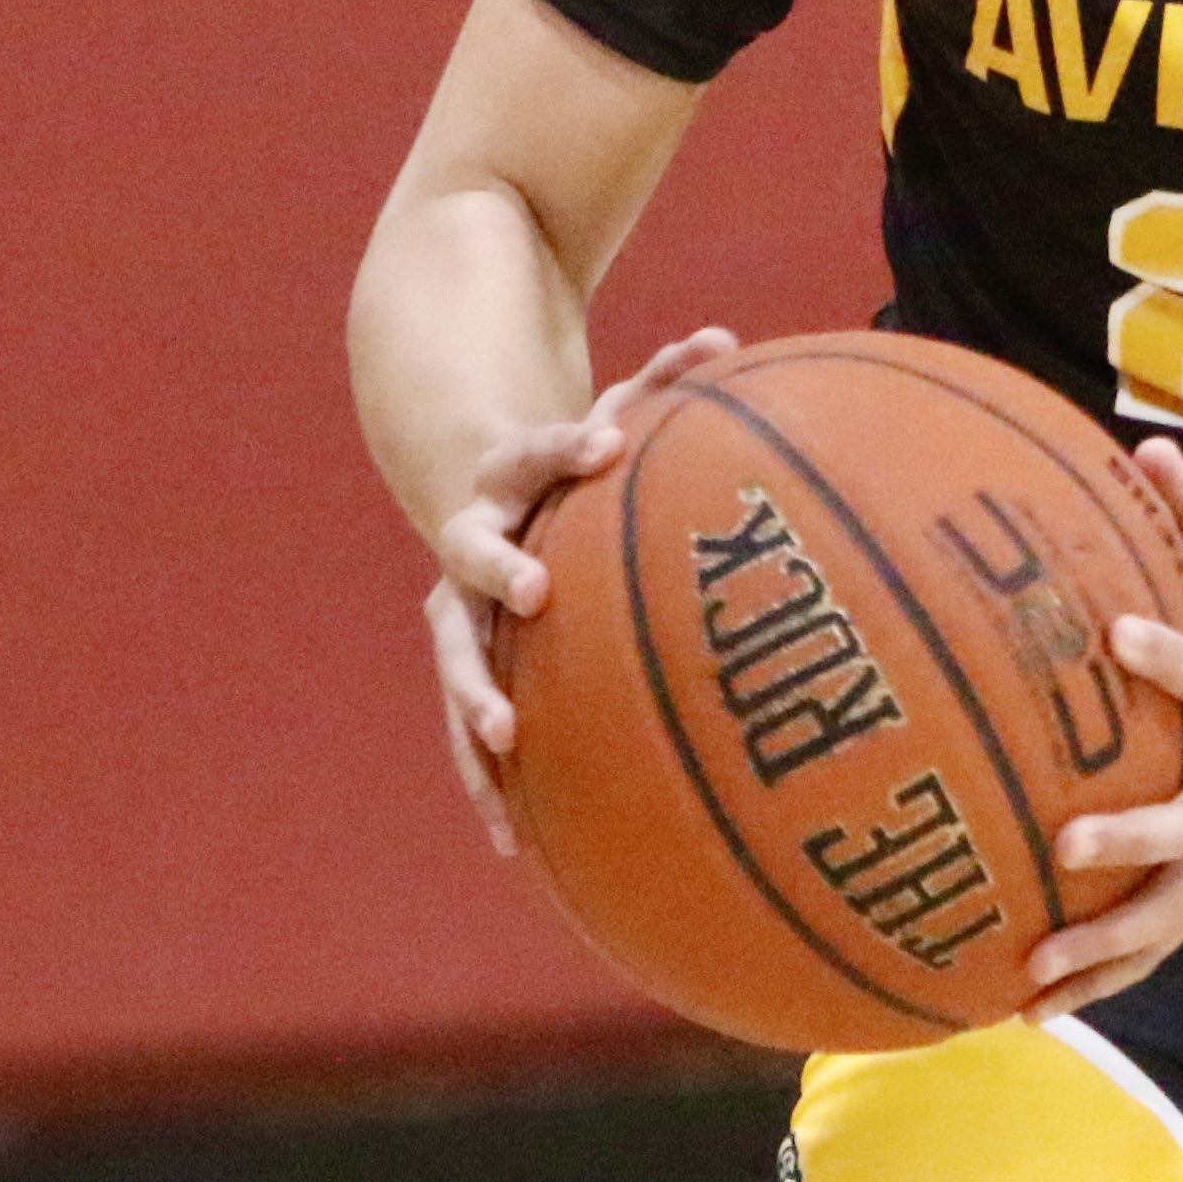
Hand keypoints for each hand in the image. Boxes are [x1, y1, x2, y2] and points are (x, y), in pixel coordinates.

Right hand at [424, 326, 741, 851]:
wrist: (475, 500)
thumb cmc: (566, 467)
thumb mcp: (608, 414)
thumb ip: (660, 379)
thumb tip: (725, 335)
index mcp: (507, 480)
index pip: (533, 450)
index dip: (565, 441)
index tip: (605, 441)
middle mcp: (469, 546)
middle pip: (471, 560)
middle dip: (500, 573)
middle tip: (535, 591)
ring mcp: (457, 614)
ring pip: (457, 662)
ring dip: (475, 701)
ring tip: (504, 746)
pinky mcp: (468, 671)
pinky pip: (472, 734)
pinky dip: (489, 783)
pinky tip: (518, 846)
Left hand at [1022, 440, 1182, 1008]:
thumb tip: (1147, 444)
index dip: (1170, 656)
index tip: (1117, 631)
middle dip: (1137, 840)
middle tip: (1068, 845)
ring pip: (1166, 915)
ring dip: (1102, 949)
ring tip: (1030, 971)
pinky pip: (1143, 952)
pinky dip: (1091, 985)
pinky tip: (1019, 1012)